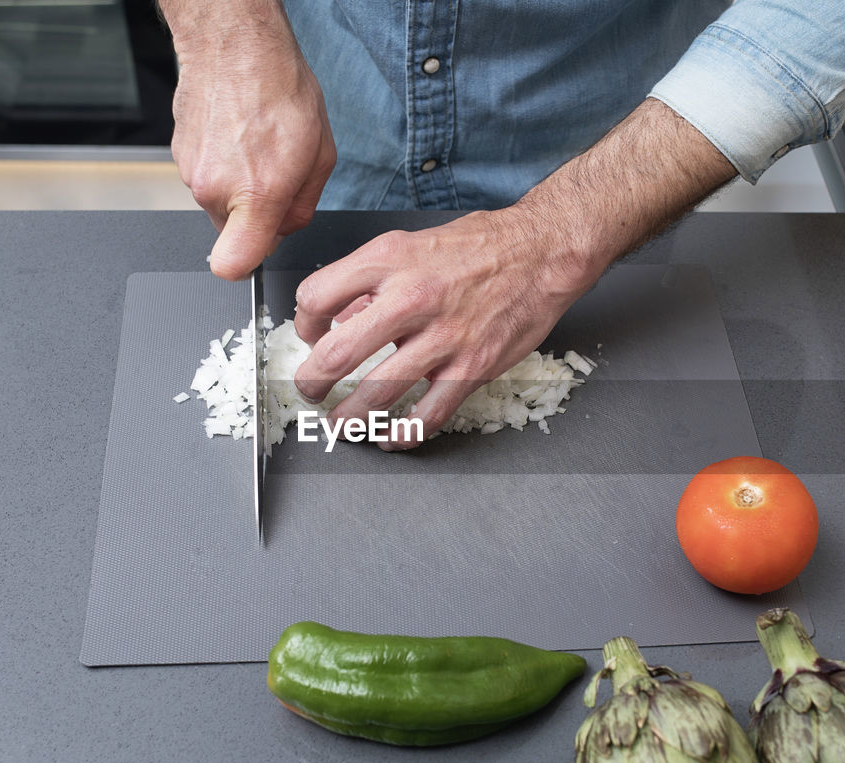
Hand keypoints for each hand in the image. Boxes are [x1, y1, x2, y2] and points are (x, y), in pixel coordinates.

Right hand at [164, 1, 335, 279]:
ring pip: (221, 205)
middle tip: (277, 177)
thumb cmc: (279, 89)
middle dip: (258, 216)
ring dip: (241, 188)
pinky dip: (224, 166)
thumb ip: (304, 205)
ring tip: (259, 148)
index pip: (232, 265)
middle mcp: (215, 189)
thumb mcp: (320, 155)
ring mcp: (191, 172)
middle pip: (235, 232)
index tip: (257, 253)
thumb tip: (288, 226)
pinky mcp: (178, 155)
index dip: (247, 266)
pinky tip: (239, 136)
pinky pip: (207, 178)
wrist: (234, 42)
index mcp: (256, 194)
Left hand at [291, 99, 736, 449]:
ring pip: (376, 394)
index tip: (310, 337)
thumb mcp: (412, 244)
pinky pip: (428, 414)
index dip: (303, 324)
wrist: (542, 252)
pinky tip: (392, 436)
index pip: (316, 297)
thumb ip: (372, 280)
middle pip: (335, 354)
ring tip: (341, 424)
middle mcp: (410, 298)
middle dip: (312, 383)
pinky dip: (403, 433)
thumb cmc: (479, 246)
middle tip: (311, 392)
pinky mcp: (471, 367)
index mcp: (388, 261)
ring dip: (349, 418)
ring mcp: (442, 338)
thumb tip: (340, 316)